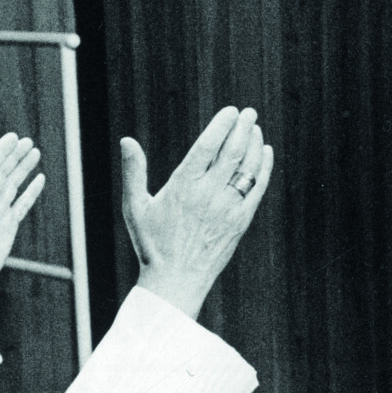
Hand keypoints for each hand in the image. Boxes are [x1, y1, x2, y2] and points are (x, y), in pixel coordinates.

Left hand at [0, 132, 43, 313]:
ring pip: (14, 184)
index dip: (1, 150)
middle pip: (4, 171)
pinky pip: (23, 204)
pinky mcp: (9, 225)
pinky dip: (31, 191)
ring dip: (24, 169)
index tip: (13, 137)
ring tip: (35, 153)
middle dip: (16, 156)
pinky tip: (39, 180)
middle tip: (28, 141)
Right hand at [118, 106, 272, 318]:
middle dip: (242, 128)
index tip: (231, 111)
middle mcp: (208, 195)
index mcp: (182, 187)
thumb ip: (133, 172)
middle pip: (232, 152)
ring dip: (253, 144)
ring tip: (254, 128)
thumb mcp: (135, 207)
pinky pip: (257, 188)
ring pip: (247, 168)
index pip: (208, 146)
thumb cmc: (152, 244)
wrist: (176, 281)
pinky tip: (265, 152)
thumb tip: (127, 141)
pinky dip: (263, 167)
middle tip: (248, 113)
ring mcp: (228, 208)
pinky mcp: (241, 222)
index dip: (222, 125)